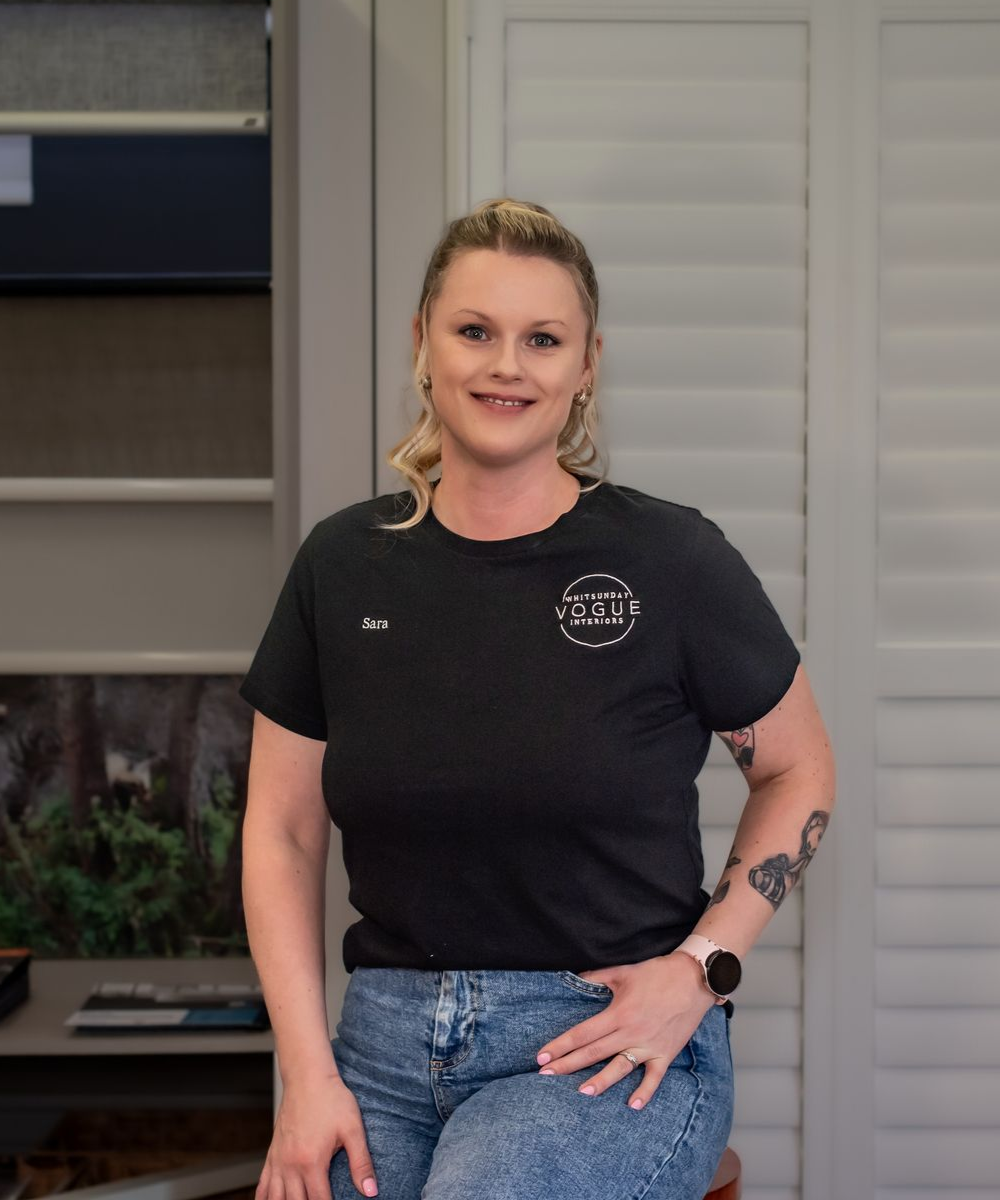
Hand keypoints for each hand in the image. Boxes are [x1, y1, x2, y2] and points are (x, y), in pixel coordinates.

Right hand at [257, 1072, 378, 1198]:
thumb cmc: (331, 1098)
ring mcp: (279, 1160)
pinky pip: (263, 1184)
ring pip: (276, 1198)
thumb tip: (371, 1190)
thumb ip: (361, 1162)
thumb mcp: (352, 1129)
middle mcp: (291, 1165)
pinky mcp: (273, 1153)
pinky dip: (265, 1198)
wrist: (307, 1076)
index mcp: (311, 1162)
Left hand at [535, 952, 717, 1109]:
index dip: (561, 1045)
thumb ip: (598, 977)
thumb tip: (576, 977)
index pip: (582, 1033)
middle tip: (546, 1077)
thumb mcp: (623, 972)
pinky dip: (645, 1092)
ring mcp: (649, 1045)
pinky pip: (654, 1077)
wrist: (694, 979)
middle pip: (594, 1052)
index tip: (542, 1056)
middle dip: (568, 1065)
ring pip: (620, 1067)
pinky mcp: (666, 1053)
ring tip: (582, 1093)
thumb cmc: (657, 973)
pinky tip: (633, 1106)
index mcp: (618, 1013)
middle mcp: (631, 1032)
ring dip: (601, 1082)